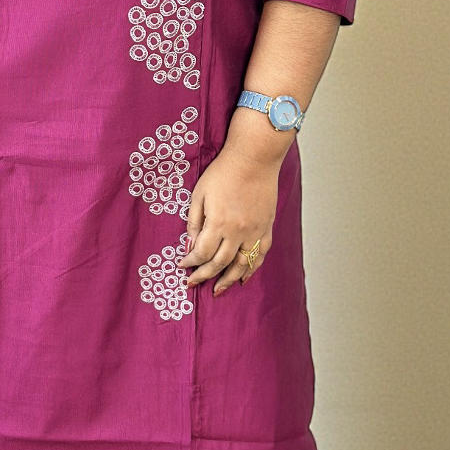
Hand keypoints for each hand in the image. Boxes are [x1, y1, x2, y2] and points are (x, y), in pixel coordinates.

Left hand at [177, 144, 279, 295]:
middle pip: (219, 264)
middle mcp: (238, 232)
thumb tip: (190, 246)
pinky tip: (243, 277)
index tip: (182, 265)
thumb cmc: (223, 172)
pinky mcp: (266, 228)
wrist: (254, 159)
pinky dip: (251, 269)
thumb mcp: (199, 194)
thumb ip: (193, 223)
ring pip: (241, 265)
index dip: (190, 263)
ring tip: (217, 290)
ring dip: (228, 280)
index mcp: (218, 223)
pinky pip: (260, 255)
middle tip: (193, 283)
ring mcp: (255, 232)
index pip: (202, 253)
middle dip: (204, 276)